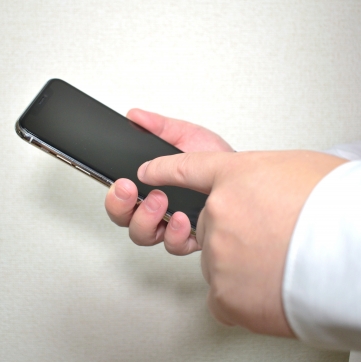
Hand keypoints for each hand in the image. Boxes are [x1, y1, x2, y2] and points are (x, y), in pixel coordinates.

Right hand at [104, 109, 232, 250]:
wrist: (246, 174)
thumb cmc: (217, 158)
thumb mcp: (186, 136)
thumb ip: (159, 127)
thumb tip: (135, 116)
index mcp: (150, 185)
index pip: (121, 198)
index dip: (114, 195)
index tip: (121, 183)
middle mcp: (157, 209)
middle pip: (125, 220)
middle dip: (122, 207)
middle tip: (132, 191)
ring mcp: (173, 224)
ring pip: (144, 236)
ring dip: (146, 219)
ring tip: (160, 200)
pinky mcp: (193, 237)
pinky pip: (175, 246)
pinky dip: (175, 234)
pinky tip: (182, 218)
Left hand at [137, 150, 346, 335]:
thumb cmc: (344, 208)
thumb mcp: (305, 168)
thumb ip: (270, 178)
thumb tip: (269, 193)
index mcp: (236, 174)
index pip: (187, 168)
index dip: (166, 170)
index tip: (149, 173)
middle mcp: (219, 212)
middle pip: (207, 225)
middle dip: (232, 234)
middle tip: (269, 241)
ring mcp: (219, 254)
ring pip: (219, 264)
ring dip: (244, 268)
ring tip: (284, 265)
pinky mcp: (224, 295)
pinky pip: (224, 299)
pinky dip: (246, 299)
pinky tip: (273, 289)